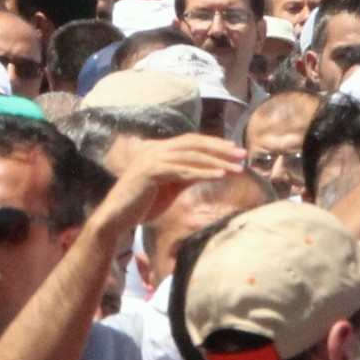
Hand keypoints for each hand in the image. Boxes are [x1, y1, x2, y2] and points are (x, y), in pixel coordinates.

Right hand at [99, 132, 243, 221]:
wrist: (117, 218)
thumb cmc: (143, 204)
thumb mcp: (171, 187)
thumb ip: (188, 175)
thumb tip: (214, 169)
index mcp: (159, 150)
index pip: (192, 141)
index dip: (214, 144)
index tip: (235, 151)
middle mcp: (155, 150)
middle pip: (194, 144)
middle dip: (220, 149)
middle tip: (242, 155)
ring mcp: (152, 159)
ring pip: (191, 156)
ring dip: (217, 161)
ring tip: (237, 168)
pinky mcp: (150, 171)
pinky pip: (182, 170)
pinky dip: (203, 172)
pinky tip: (219, 176)